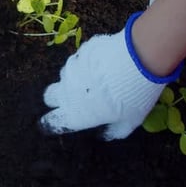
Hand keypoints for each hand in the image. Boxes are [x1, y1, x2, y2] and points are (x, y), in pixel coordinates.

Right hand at [39, 12, 181, 139]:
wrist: (136, 61)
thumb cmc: (132, 98)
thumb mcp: (130, 121)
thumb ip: (115, 131)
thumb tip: (105, 134)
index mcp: (75, 114)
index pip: (51, 122)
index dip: (51, 122)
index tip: (57, 120)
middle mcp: (66, 92)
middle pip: (49, 96)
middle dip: (57, 98)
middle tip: (76, 97)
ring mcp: (71, 69)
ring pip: (65, 75)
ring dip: (75, 78)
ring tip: (98, 76)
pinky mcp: (80, 52)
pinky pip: (80, 59)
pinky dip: (88, 63)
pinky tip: (106, 62)